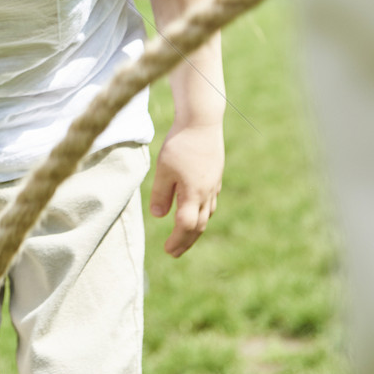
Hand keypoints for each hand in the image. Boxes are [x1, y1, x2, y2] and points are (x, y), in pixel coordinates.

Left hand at [149, 122, 223, 257]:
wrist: (202, 121)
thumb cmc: (180, 144)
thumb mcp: (164, 168)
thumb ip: (160, 193)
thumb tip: (158, 216)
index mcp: (193, 194)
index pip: (186, 226)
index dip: (177, 240)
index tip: (167, 250)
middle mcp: (206, 193)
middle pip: (199, 226)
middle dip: (186, 241)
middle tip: (174, 252)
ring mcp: (213, 185)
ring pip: (207, 215)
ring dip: (196, 229)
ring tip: (185, 236)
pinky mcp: (215, 176)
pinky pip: (210, 202)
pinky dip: (202, 213)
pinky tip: (196, 210)